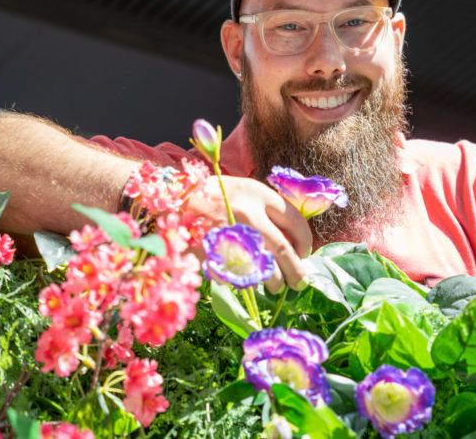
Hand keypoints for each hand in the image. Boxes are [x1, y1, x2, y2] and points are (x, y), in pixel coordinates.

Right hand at [186, 175, 312, 292]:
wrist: (170, 198)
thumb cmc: (211, 194)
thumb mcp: (241, 190)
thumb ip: (265, 210)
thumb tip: (292, 242)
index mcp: (257, 194)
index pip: (295, 221)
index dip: (305, 241)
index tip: (304, 252)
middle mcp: (247, 213)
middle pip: (284, 249)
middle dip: (297, 271)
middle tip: (300, 282)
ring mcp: (229, 235)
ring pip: (264, 268)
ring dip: (274, 281)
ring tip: (275, 286)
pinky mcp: (214, 253)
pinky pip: (239, 275)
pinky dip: (248, 282)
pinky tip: (249, 282)